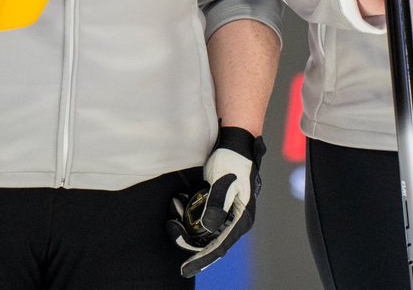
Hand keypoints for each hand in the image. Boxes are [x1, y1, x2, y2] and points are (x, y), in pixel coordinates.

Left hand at [167, 126, 264, 277]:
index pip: (220, 247)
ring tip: (175, 203)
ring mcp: (224, 214)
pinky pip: (199, 217)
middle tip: (171, 225)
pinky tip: (179, 199)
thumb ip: (216, 204)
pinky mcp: (216, 206)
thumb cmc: (232, 160)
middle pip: (208, 241)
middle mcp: (234, 220)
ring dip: (185, 220)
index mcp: (241, 218)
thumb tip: (207, 227)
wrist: (234, 143)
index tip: (186, 269)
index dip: (202, 260)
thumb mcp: (225, 180)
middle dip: (187, 236)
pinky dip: (187, 211)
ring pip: (201, 230)